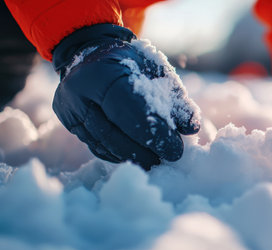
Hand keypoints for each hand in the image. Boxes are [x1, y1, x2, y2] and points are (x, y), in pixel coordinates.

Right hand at [52, 25, 199, 169]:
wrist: (92, 52)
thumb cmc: (132, 62)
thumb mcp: (157, 70)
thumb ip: (175, 98)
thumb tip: (191, 128)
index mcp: (103, 71)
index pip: (129, 109)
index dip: (154, 132)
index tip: (176, 150)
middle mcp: (78, 91)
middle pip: (112, 132)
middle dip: (144, 150)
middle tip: (168, 159)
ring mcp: (68, 108)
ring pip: (102, 143)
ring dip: (132, 156)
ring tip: (155, 162)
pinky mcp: (67, 122)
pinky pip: (95, 145)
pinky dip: (118, 154)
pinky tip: (136, 156)